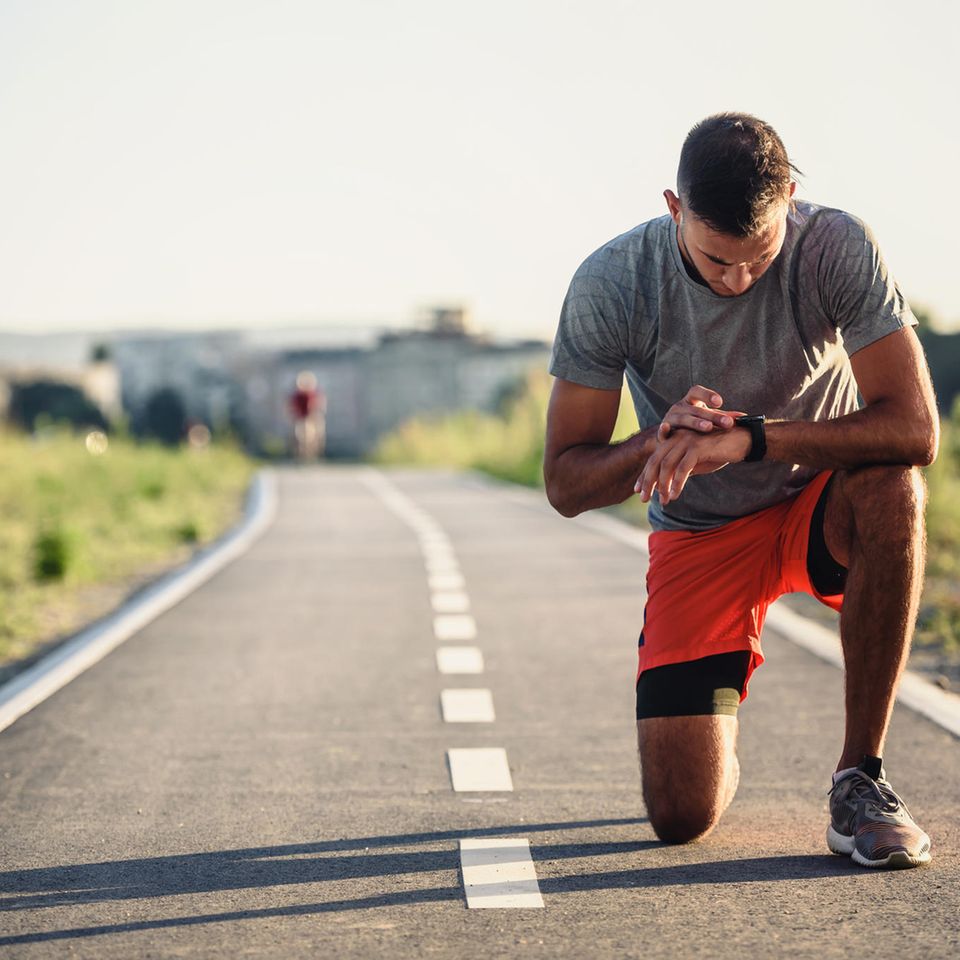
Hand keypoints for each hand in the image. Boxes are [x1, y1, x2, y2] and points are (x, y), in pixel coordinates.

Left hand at [635, 427, 750, 504]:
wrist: (743, 440)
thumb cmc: (719, 451)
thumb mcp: (696, 462)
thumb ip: (681, 470)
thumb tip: (666, 486)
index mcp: (674, 440)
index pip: (654, 459)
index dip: (644, 475)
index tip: (637, 490)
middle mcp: (677, 438)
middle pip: (656, 462)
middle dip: (648, 482)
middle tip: (643, 499)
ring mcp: (687, 441)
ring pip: (666, 465)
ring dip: (662, 486)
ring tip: (662, 501)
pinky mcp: (698, 447)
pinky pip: (683, 468)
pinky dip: (677, 483)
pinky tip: (674, 495)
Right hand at [658, 385, 746, 439]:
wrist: (672, 440)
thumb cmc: (694, 427)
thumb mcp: (709, 419)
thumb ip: (724, 417)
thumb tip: (746, 418)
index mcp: (690, 401)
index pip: (697, 391)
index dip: (707, 395)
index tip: (720, 402)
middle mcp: (679, 407)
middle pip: (695, 408)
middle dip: (712, 415)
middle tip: (727, 423)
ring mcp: (670, 419)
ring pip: (682, 419)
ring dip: (695, 422)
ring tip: (708, 427)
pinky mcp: (662, 433)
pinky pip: (662, 430)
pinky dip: (663, 429)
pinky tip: (667, 428)